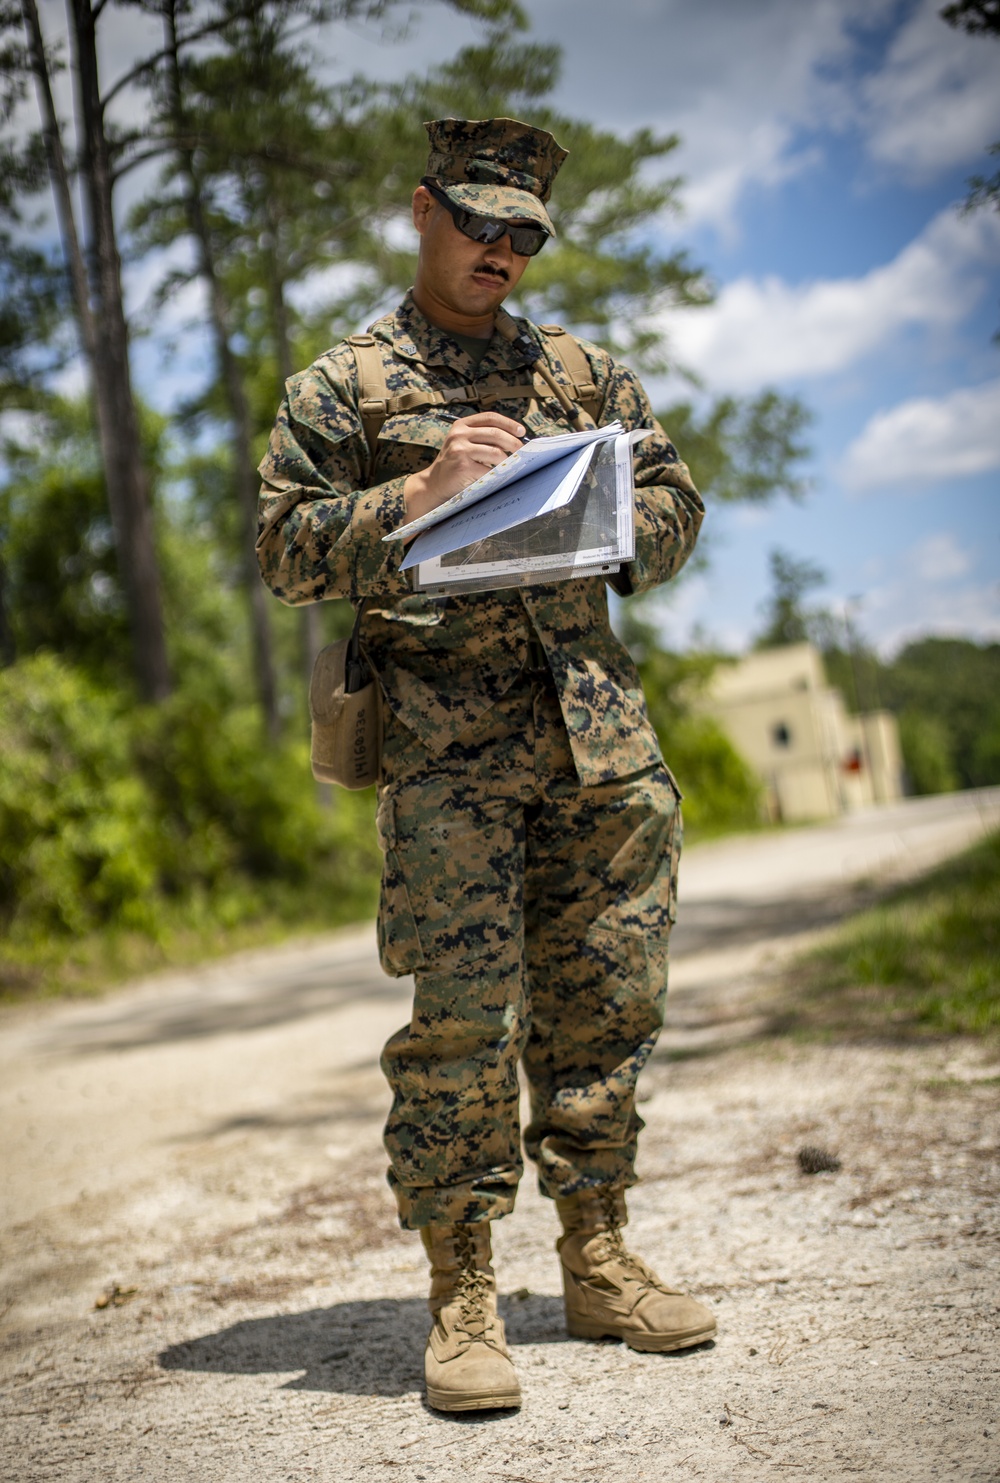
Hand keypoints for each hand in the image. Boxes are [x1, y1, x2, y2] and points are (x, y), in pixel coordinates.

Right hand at [403, 412, 524, 525]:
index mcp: (462, 425)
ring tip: (511, 465)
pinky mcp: (463, 467)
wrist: (435, 482)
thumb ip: (482, 437)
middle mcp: (459, 434)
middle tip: (522, 450)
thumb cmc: (455, 463)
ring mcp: (460, 450)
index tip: (521, 431)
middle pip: (495, 433)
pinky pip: (489, 470)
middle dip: (513, 442)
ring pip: (495, 452)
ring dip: (507, 460)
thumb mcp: (464, 443)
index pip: (490, 417)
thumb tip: (514, 440)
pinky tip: (500, 475)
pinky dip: (498, 473)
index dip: (509, 423)